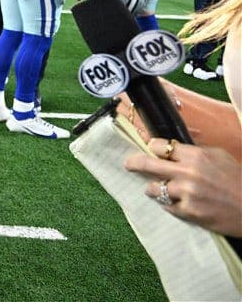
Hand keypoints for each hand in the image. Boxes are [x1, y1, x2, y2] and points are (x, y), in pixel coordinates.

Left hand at [124, 137, 241, 237]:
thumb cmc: (239, 180)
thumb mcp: (219, 156)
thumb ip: (195, 150)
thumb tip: (172, 145)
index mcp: (195, 155)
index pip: (159, 146)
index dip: (152, 147)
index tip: (150, 149)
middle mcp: (188, 173)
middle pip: (146, 164)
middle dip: (133, 163)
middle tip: (127, 164)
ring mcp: (186, 194)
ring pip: (152, 188)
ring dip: (153, 188)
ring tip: (157, 188)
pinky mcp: (189, 212)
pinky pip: (167, 207)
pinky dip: (170, 204)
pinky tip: (178, 203)